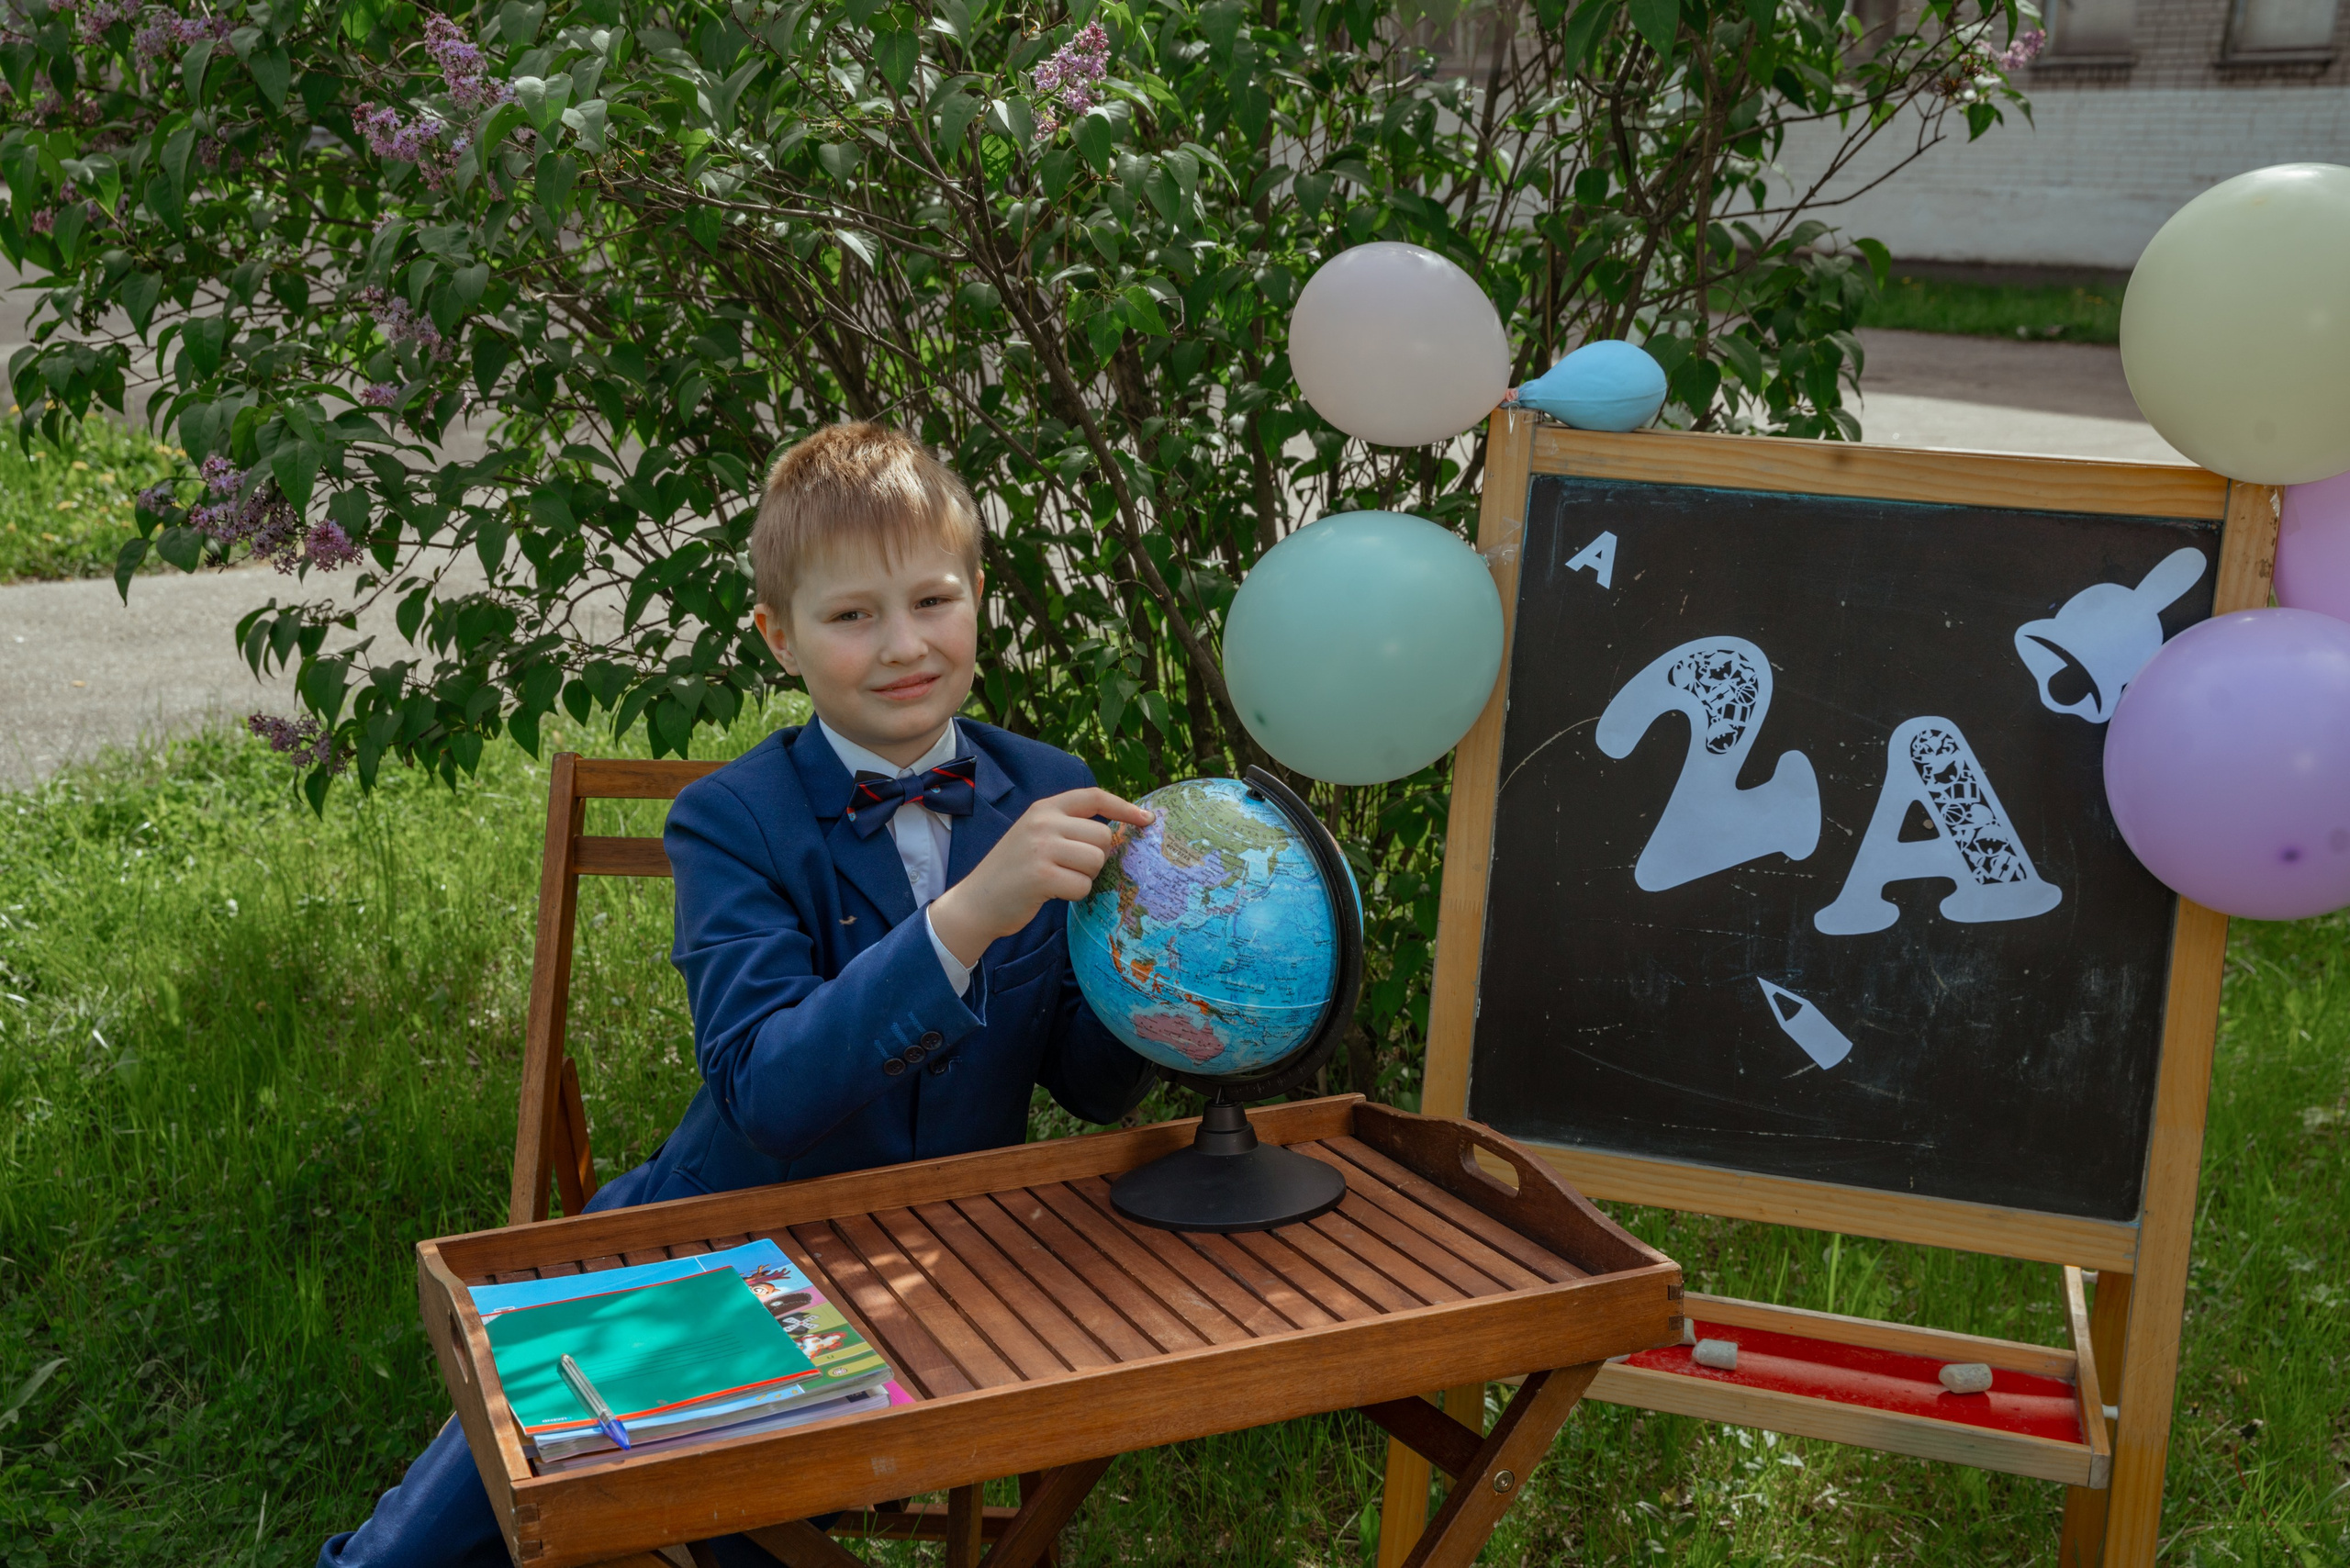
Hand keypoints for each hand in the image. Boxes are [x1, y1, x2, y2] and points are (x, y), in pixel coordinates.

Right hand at [929, 788, 1152, 968]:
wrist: (975, 902)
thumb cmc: (1013, 872)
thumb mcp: (1035, 836)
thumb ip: (1068, 828)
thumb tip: (1116, 832)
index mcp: (1044, 808)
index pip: (1094, 796)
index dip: (1124, 807)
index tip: (1147, 819)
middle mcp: (1043, 822)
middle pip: (1103, 837)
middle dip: (1095, 858)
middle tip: (1069, 869)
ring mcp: (1041, 848)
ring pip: (1096, 862)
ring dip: (1085, 878)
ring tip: (1058, 880)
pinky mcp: (1041, 876)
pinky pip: (1083, 886)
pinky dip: (1074, 894)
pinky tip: (1051, 893)